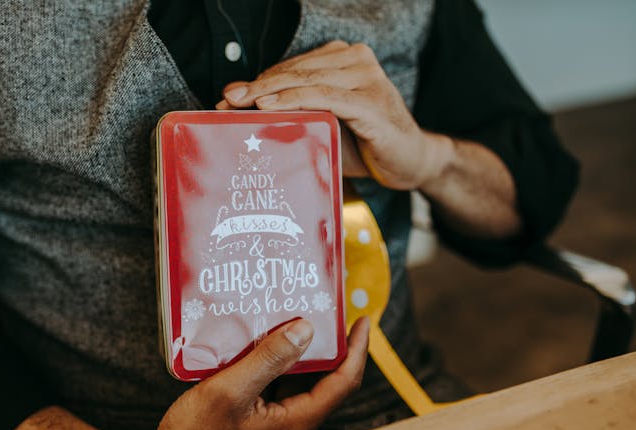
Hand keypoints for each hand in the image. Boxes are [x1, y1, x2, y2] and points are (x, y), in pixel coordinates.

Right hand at [151, 316, 369, 429]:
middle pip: (328, 382)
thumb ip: (269, 359)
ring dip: (304, 354)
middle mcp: (294, 427)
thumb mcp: (230, 390)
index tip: (362, 319)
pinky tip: (266, 345)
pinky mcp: (262, 425)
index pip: (343, 382)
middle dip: (333, 347)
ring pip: (303, 385)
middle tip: (328, 313)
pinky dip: (281, 366)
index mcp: (295, 422)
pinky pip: (282, 390)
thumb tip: (306, 330)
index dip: (357, 349)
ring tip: (298, 320)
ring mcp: (279, 427)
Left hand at [217, 40, 450, 190]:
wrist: (409, 164)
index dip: (260, 81)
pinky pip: (325, 97)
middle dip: (257, 86)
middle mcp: (357, 61)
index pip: (293, 67)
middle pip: (296, 71)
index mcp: (345, 59)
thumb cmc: (363, 144)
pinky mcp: (371, 102)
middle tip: (226, 100)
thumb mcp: (324, 124)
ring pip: (306, 80)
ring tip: (240, 104)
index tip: (228, 97)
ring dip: (269, 92)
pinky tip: (269, 107)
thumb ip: (292, 112)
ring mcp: (367, 79)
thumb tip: (242, 108)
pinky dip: (294, 101)